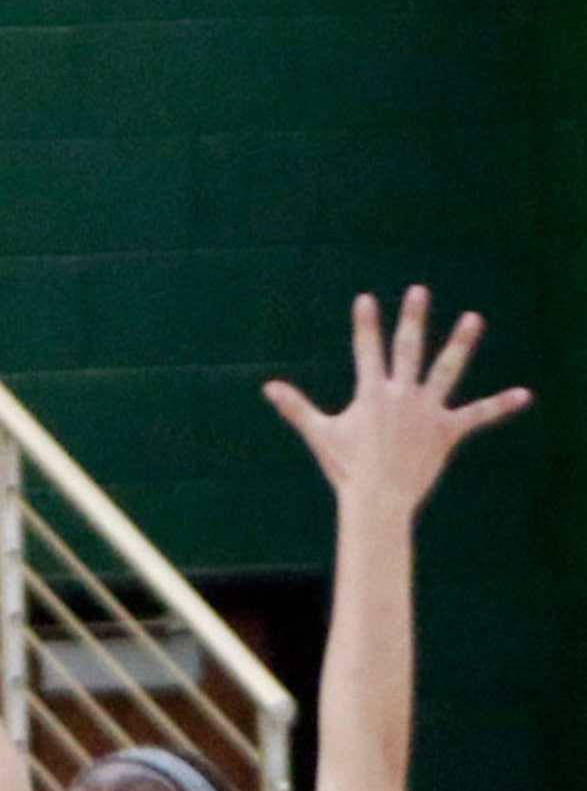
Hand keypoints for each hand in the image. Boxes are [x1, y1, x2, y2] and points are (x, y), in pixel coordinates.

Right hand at [264, 288, 530, 519]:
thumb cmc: (346, 469)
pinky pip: (477, 415)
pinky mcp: (447, 430)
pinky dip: (500, 406)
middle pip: (408, 348)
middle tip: (418, 291)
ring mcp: (427, 410)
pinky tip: (523, 396)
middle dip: (412, 318)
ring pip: (447, 369)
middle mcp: (402, 395)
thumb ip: (296, 407)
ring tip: (473, 319)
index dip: (365, 324)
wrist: (377, 499)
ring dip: (461, 343)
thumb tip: (267, 387)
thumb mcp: (319, 435)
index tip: (366, 300)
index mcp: (372, 393)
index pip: (366, 351)